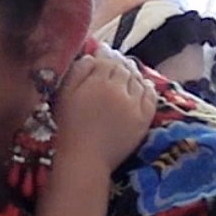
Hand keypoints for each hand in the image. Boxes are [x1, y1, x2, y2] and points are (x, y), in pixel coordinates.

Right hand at [51, 45, 155, 173]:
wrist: (85, 158)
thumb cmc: (69, 127)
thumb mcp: (64, 95)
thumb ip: (77, 72)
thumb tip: (92, 57)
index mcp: (98, 82)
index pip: (107, 62)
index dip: (105, 58)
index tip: (102, 57)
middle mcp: (119, 90)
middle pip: (124, 70)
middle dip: (119, 66)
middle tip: (115, 67)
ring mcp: (134, 105)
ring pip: (138, 81)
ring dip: (133, 75)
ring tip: (127, 76)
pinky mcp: (144, 119)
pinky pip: (151, 96)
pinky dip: (148, 88)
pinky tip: (144, 86)